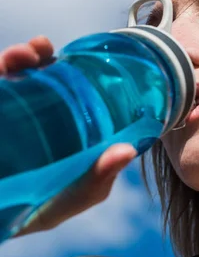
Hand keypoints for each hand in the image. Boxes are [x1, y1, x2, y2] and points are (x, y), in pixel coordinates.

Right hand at [0, 36, 136, 235]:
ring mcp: (11, 114)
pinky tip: (5, 64)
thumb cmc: (45, 208)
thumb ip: (99, 177)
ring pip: (13, 75)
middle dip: (40, 56)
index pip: (69, 90)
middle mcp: (35, 115)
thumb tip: (128, 150)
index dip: (74, 70)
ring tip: (24, 53)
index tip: (80, 58)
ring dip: (17, 57)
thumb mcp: (76, 194)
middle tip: (42, 48)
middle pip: (38, 75)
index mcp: (62, 126)